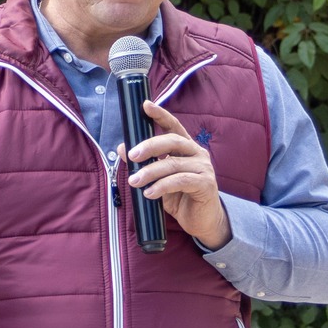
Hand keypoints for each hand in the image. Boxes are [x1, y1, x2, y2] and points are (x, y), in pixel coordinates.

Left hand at [127, 101, 231, 249]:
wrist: (202, 222)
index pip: (173, 126)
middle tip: (131, 155)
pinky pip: (180, 180)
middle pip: (173, 141)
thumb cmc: (180, 198)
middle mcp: (197, 154)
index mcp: (186, 148)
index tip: (145, 105)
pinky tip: (150, 194)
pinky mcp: (206, 184)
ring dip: (150, 172)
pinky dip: (162, 186)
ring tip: (134, 181)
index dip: (160, 115)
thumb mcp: (157, 179)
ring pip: (173, 163)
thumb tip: (121, 148)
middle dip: (150, 146)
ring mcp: (204, 168)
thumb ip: (144, 164)